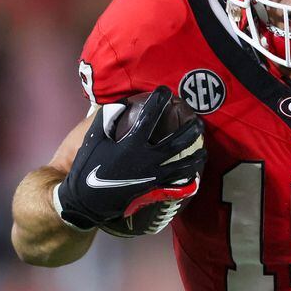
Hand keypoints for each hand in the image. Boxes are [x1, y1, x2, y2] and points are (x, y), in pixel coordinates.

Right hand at [54, 87, 206, 229]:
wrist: (86, 199)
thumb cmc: (88, 167)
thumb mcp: (93, 139)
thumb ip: (106, 120)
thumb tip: (120, 105)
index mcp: (131, 143)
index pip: (149, 116)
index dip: (158, 100)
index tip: (165, 91)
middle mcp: (146, 158)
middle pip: (177, 142)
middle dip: (190, 130)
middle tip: (199, 121)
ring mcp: (152, 175)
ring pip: (182, 165)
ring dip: (196, 156)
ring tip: (204, 149)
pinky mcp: (153, 189)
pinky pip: (176, 184)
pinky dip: (187, 178)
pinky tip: (194, 174)